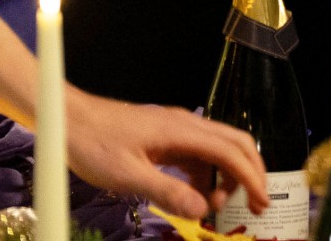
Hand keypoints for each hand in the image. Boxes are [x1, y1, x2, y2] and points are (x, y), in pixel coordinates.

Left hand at [64, 88, 267, 218]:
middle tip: (255, 205)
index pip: (230, 151)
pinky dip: (205, 176)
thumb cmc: (94, 145)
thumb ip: (167, 192)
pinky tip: (193, 195)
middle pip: (235, 144)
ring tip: (214, 206)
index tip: (261, 202)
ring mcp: (177, 129)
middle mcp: (187, 125)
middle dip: (250, 173)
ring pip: (217, 150)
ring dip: (225, 177)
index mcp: (182, 131)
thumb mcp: (127, 175)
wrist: (69, 119)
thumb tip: (202, 211)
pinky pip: (197, 155)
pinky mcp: (166, 137)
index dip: (251, 177)